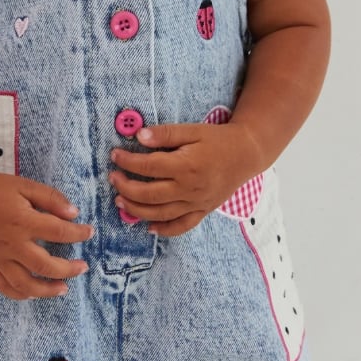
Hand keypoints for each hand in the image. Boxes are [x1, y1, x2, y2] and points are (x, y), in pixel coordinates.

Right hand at [0, 171, 90, 299]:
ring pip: (24, 284)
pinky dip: (19, 294)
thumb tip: (74, 214)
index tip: (89, 233)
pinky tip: (33, 293)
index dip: (78, 234)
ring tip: (63, 288)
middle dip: (69, 270)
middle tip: (83, 267)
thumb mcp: (25, 185)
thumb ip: (51, 198)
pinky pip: (3, 286)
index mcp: (23, 221)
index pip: (59, 233)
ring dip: (46, 290)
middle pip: (45, 266)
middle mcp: (11, 243)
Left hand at [108, 123, 260, 236]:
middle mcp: (189, 188)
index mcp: (186, 165)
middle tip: (113, 178)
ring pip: (161, 213)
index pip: (148, 166)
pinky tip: (150, 228)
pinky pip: (182, 226)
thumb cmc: (218, 140)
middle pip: (149, 194)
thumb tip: (138, 136)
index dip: (128, 161)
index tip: (115, 155)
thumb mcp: (192, 130)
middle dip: (126, 187)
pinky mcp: (203, 211)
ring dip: (137, 210)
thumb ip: (165, 134)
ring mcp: (196, 203)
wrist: (247, 154)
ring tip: (120, 201)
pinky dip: (165, 230)